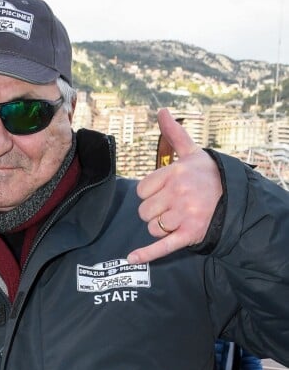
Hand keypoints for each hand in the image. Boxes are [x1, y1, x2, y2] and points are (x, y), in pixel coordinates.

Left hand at [127, 108, 221, 263]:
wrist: (238, 198)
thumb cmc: (210, 175)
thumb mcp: (193, 152)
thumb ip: (174, 134)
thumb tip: (162, 111)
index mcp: (175, 174)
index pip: (141, 190)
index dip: (151, 193)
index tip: (166, 191)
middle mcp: (179, 194)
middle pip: (144, 211)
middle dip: (154, 210)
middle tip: (172, 205)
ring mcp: (185, 216)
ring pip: (153, 226)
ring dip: (160, 226)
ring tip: (178, 218)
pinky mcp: (190, 234)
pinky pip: (163, 245)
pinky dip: (147, 253)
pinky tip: (132, 258)